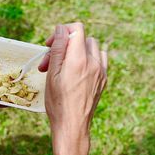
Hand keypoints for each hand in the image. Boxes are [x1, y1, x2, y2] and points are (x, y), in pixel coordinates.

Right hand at [39, 23, 106, 154]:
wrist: (72, 125)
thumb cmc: (58, 102)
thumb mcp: (52, 74)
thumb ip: (58, 48)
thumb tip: (62, 29)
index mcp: (79, 59)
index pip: (77, 29)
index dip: (62, 32)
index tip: (51, 43)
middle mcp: (94, 62)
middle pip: (82, 38)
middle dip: (65, 45)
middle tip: (50, 61)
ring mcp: (101, 71)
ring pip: (92, 47)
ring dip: (78, 51)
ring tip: (64, 65)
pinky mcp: (103, 79)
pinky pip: (100, 59)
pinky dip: (89, 59)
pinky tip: (77, 71)